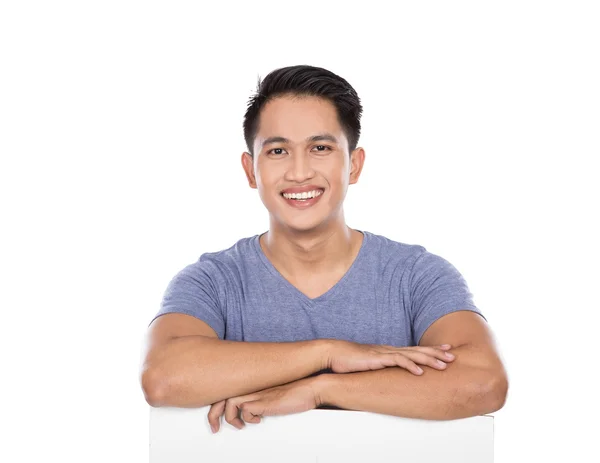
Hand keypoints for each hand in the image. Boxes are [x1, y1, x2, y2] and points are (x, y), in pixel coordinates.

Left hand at [207, 377, 320, 432]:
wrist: (311, 388)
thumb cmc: (296, 392)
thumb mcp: (272, 396)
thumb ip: (260, 400)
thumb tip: (251, 412)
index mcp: (252, 384)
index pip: (225, 391)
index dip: (217, 405)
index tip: (216, 419)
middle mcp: (252, 387)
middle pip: (221, 396)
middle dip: (213, 414)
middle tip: (215, 428)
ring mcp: (257, 393)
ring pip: (230, 402)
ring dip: (231, 418)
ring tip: (240, 425)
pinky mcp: (264, 401)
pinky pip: (245, 409)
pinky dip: (247, 418)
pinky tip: (258, 420)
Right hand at [326, 340, 454, 374]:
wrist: (333, 353)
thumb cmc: (348, 361)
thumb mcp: (368, 365)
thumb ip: (380, 369)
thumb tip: (389, 377)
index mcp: (388, 351)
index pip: (414, 350)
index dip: (430, 350)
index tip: (445, 350)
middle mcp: (389, 350)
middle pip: (417, 350)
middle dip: (436, 352)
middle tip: (453, 355)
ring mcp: (384, 353)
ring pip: (412, 355)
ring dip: (429, 359)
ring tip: (444, 364)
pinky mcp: (377, 359)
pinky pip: (397, 362)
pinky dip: (410, 366)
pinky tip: (420, 371)